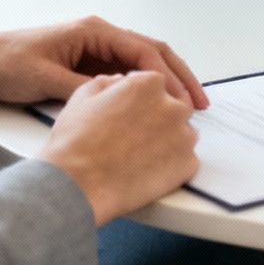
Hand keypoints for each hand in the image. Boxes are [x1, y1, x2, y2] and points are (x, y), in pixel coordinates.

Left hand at [0, 16, 206, 109]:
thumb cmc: (6, 62)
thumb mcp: (44, 78)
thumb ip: (82, 89)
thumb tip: (116, 101)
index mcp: (94, 31)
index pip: (143, 51)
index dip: (166, 77)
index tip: (181, 100)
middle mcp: (100, 36)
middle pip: (152, 53)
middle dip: (179, 77)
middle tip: (199, 103)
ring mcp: (96, 50)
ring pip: (143, 64)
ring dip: (166, 83)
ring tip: (185, 107)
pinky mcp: (90, 66)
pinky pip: (127, 75)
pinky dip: (146, 89)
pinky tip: (154, 107)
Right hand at [37, 72, 200, 224]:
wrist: (78, 184)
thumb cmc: (75, 142)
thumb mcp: (83, 97)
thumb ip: (107, 82)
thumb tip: (120, 81)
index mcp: (148, 84)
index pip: (157, 84)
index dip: (142, 100)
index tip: (133, 113)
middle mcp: (172, 106)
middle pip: (174, 107)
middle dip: (159, 118)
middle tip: (136, 136)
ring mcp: (183, 136)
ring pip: (183, 133)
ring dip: (168, 140)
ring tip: (141, 156)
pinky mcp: (188, 164)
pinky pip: (186, 160)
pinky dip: (172, 165)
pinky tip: (148, 171)